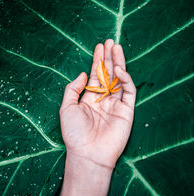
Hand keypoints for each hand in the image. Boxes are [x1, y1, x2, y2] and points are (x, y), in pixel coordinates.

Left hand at [60, 39, 135, 169]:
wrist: (88, 153)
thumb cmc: (74, 133)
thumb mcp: (67, 107)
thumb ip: (73, 88)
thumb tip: (84, 73)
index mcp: (90, 98)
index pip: (96, 75)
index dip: (97, 61)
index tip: (99, 47)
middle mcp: (103, 99)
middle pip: (109, 74)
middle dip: (109, 58)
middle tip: (110, 42)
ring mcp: (116, 104)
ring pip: (119, 80)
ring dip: (119, 63)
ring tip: (116, 48)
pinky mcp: (126, 110)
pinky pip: (129, 92)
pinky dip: (126, 80)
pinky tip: (119, 69)